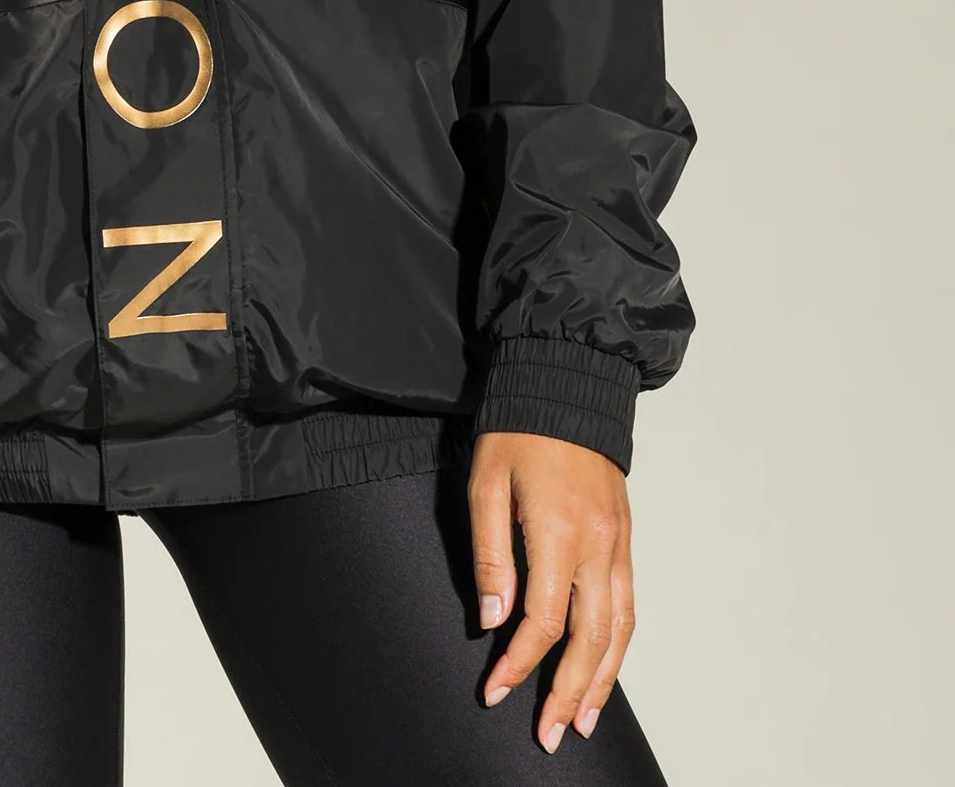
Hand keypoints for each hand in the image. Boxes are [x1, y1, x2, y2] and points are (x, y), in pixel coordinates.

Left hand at [468, 431, 634, 753]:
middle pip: (591, 639)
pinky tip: (605, 666)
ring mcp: (618, 541)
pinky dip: (619, 644)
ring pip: (620, 629)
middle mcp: (598, 544)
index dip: (518, 664)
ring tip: (585, 721)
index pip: (542, 622)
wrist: (566, 380)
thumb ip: (490, 556)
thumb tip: (492, 620)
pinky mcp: (626, 536)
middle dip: (571, 694)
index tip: (495, 692)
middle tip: (550, 735)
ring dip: (603, 680)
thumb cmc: (518, 428)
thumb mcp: (485, 484)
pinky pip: (629, 603)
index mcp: (559, 532)